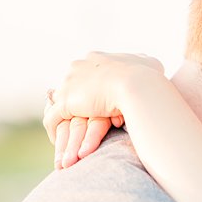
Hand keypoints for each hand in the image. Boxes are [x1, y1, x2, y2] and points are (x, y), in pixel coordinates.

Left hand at [43, 52, 165, 168]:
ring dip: (62, 122)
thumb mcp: (149, 63)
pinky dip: (54, 131)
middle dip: (70, 105)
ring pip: (59, 106)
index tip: (88, 102)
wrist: (137, 85)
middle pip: (69, 89)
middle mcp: (78, 67)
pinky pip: (52, 119)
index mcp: (95, 59)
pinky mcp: (65, 102)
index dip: (86, 89)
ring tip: (64, 136)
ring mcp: (69, 84)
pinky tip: (59, 143)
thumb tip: (149, 64)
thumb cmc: (148, 76)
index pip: (84, 73)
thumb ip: (144, 63)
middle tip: (73, 120)